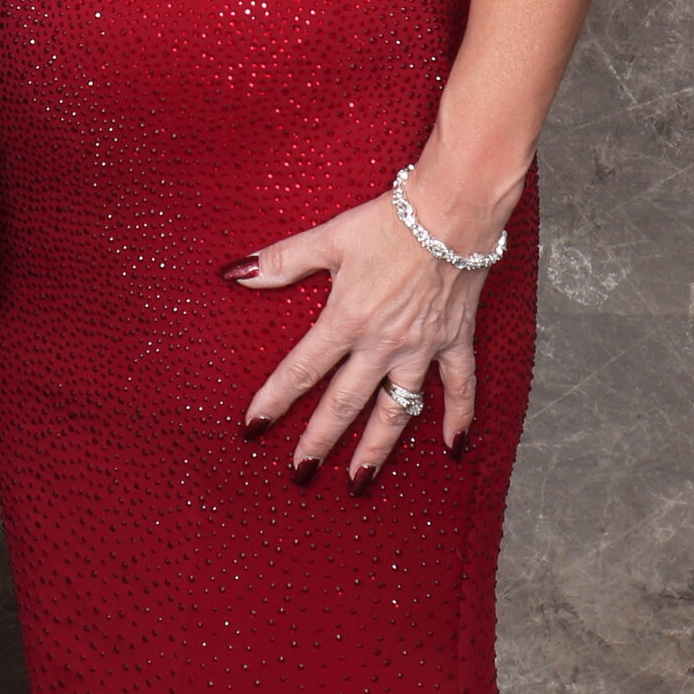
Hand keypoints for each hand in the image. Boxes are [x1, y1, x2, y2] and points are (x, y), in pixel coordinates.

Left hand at [225, 191, 489, 488]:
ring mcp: (420, 348)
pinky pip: (458, 388)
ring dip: (377, 447)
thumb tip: (235, 273)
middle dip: (319, 440)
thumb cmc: (387, 222)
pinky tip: (451, 449)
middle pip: (344, 402)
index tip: (253, 428)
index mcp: (346, 319)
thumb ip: (283, 261)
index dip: (275, 399)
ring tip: (359, 480)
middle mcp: (382, 344)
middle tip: (299, 473)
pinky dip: (458, 417)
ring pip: (396, 409)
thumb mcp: (328, 238)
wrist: (450, 213)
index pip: (302, 369)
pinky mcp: (454, 342)